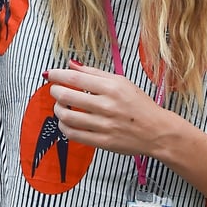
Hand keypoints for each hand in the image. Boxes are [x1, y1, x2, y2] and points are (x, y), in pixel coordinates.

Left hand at [46, 61, 167, 156]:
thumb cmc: (140, 105)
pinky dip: (64, 127)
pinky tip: (65, 122)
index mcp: (112, 88)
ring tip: (60, 106)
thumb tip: (72, 64)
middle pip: (67, 96)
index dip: (57, 75)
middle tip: (55, 90)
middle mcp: (107, 106)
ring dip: (58, 109)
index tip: (50, 74)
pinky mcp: (102, 142)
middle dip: (55, 91)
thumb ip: (95, 73)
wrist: (157, 132)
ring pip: (68, 116)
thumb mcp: (122, 82)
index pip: (76, 78)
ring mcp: (104, 125)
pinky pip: (74, 135)